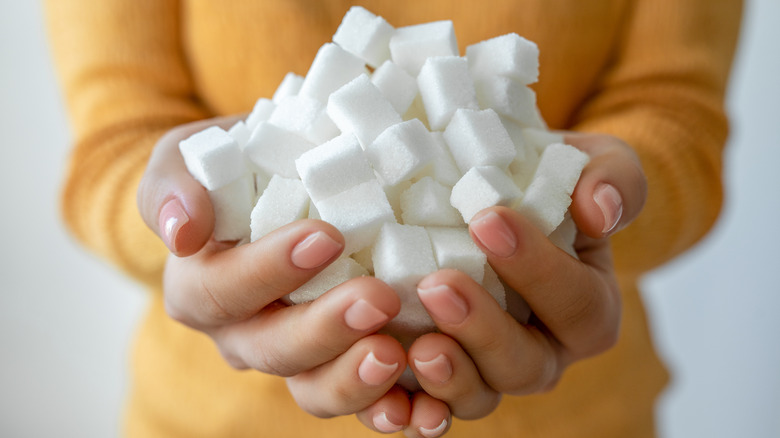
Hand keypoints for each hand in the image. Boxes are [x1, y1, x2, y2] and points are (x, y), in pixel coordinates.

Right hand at [137, 116, 408, 421]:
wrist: (278, 183)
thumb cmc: (235, 164)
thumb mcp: (191, 155)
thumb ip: (175, 183)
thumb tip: (182, 230)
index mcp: (201, 287)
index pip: (222, 291)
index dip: (268, 271)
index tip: (326, 237)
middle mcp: (243, 333)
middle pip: (272, 350)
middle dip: (323, 328)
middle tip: (377, 299)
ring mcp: (294, 357)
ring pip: (313, 389)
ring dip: (354, 380)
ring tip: (396, 355)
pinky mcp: (340, 366)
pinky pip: (360, 403)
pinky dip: (391, 410)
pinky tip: (425, 407)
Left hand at [356, 132, 646, 436]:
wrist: (502, 198)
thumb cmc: (550, 180)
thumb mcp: (594, 163)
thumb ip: (613, 178)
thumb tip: (599, 211)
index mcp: (586, 308)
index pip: (575, 303)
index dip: (536, 269)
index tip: (487, 220)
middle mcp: (543, 351)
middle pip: (525, 365)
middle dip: (483, 328)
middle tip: (439, 284)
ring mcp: (491, 370)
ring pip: (479, 396)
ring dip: (448, 375)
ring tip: (417, 346)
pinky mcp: (443, 375)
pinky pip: (429, 407)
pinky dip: (410, 406)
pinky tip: (387, 394)